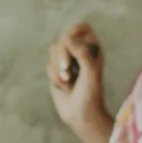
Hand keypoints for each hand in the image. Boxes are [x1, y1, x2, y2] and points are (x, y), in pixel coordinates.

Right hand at [46, 22, 114, 142]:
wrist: (81, 114)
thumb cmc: (91, 94)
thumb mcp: (91, 71)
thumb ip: (82, 52)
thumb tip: (66, 40)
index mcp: (93, 49)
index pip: (82, 27)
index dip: (74, 31)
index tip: (69, 42)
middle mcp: (80, 52)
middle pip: (63, 38)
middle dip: (62, 55)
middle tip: (67, 70)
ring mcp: (68, 62)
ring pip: (53, 51)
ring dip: (58, 69)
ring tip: (68, 82)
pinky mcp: (56, 72)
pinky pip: (48, 66)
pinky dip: (55, 78)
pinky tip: (65, 88)